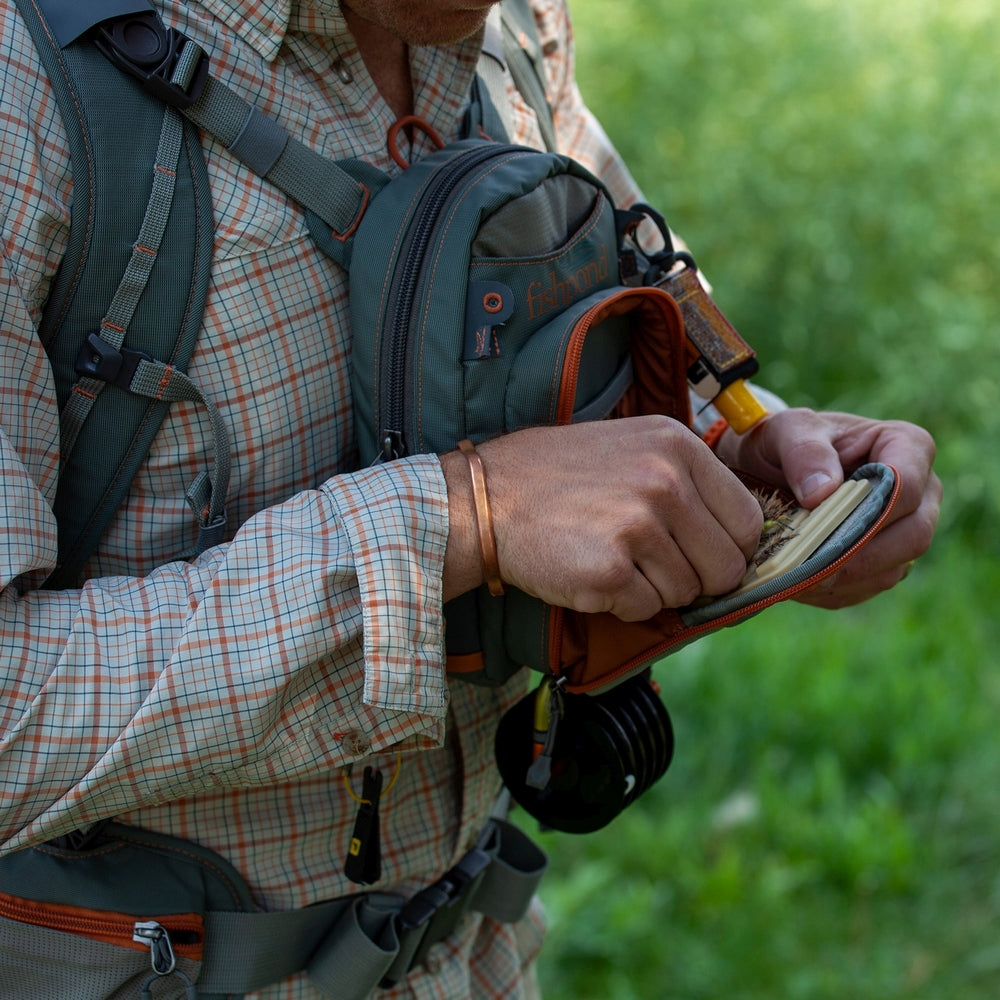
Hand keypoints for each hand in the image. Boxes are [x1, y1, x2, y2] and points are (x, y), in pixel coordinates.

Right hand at [442, 415, 763, 619]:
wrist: (487, 499)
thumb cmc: (560, 477)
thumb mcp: (632, 448)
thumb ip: (688, 481)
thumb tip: (740, 538)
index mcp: (678, 445)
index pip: (748, 521)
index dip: (728, 549)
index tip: (700, 555)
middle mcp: (664, 481)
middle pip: (726, 566)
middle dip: (695, 578)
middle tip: (651, 565)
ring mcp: (637, 526)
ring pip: (686, 593)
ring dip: (653, 590)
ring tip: (611, 558)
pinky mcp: (609, 571)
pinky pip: (647, 611)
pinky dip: (622, 605)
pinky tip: (592, 573)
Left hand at [716, 408, 940, 607]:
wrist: (768, 466)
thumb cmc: (784, 440)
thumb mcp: (785, 429)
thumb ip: (803, 451)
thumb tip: (822, 492)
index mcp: (907, 446)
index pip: (907, 487)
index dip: (871, 512)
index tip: (823, 525)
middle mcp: (920, 492)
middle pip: (913, 536)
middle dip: (859, 556)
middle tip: (808, 566)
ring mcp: (906, 530)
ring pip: (892, 569)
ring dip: (843, 580)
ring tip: (795, 576)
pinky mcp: (885, 561)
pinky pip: (869, 587)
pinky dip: (833, 591)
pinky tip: (799, 583)